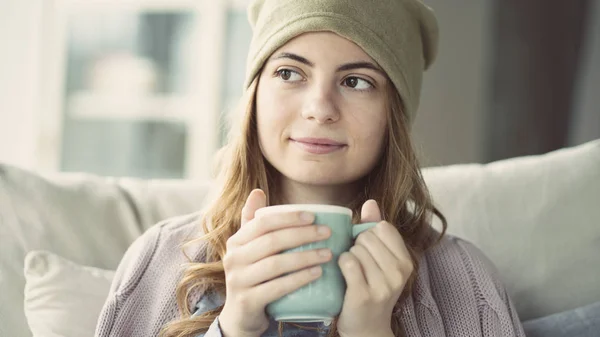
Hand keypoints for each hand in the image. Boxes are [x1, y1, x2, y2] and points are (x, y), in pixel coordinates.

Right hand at [218, 189, 332, 336]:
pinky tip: (317, 273)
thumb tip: (258, 191)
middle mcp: (233, 259)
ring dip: (305, 257)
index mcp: (236, 241)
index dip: (289, 218)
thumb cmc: (251, 276)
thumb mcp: (248, 248)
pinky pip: (277, 287)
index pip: (263, 222)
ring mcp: (239, 281)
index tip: (314, 217)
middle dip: (303, 235)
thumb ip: (253, 222)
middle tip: (327, 233)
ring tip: (327, 254)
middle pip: (272, 241)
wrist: (240, 316)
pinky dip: (299, 279)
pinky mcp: (248, 301)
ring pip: (276, 264)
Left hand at [336, 200, 413, 336]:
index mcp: (406, 261)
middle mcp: (399, 272)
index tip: (366, 250)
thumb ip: (374, 229)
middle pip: (367, 237)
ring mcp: (383, 285)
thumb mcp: (379, 260)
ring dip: (348, 257)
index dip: (368, 234)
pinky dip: (341, 265)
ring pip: (356, 249)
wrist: (367, 328)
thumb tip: (370, 202)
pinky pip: (348, 262)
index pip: (382, 227)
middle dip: (356, 246)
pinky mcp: (364, 294)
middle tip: (359, 264)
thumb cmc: (371, 288)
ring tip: (353, 273)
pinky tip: (344, 275)